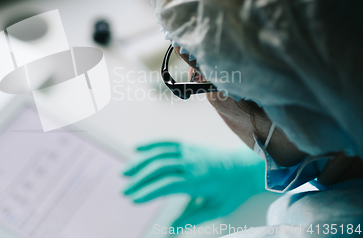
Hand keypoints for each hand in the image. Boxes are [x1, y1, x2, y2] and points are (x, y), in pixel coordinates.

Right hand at [123, 142, 264, 226]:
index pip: (168, 185)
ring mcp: (189, 151)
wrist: (247, 166)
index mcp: (199, 180)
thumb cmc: (232, 190)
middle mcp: (192, 162)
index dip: (149, 192)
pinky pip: (167, 142)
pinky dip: (151, 144)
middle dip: (139, 180)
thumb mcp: (214, 209)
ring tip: (124, 173)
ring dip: (140, 162)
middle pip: (159, 168)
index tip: (133, 200)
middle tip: (124, 191)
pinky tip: (136, 149)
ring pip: (159, 154)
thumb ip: (190, 218)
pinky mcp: (188, 145)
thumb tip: (169, 231)